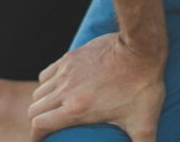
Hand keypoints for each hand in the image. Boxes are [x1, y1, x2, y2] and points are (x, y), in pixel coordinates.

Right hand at [29, 33, 165, 139]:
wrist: (140, 47)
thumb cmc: (143, 87)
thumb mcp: (145, 124)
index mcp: (78, 109)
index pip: (39, 125)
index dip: (36, 139)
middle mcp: (66, 90)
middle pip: (34, 109)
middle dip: (37, 124)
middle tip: (47, 132)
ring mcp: (67, 71)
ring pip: (39, 92)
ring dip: (42, 105)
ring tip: (52, 113)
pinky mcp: (71, 57)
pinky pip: (47, 74)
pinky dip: (47, 85)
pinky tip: (59, 90)